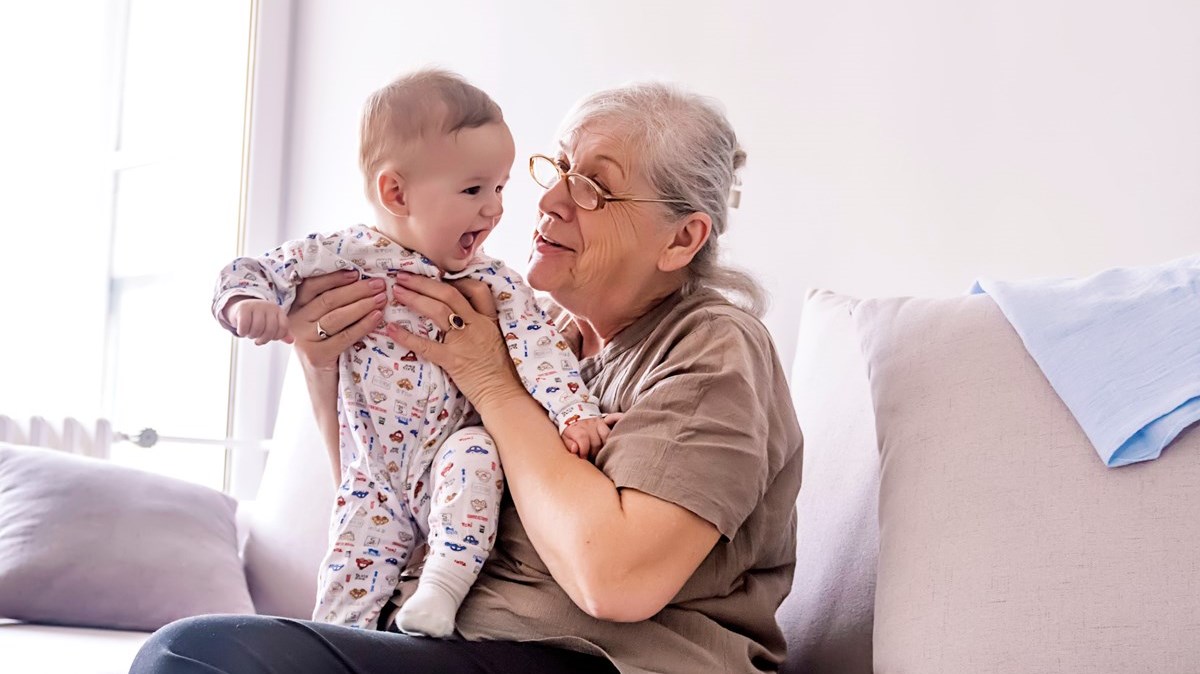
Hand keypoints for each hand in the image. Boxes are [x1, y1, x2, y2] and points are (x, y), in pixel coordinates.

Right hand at [226, 298, 291, 345]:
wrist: (240, 309)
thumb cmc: (258, 319)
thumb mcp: (271, 325)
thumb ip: (282, 333)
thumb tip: (291, 341)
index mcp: (278, 311)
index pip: (283, 327)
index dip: (277, 337)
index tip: (270, 338)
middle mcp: (268, 306)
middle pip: (270, 329)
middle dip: (264, 339)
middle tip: (258, 340)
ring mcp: (256, 306)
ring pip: (257, 328)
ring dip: (252, 336)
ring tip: (251, 334)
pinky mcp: (243, 308)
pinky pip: (244, 326)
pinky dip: (243, 332)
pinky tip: (243, 331)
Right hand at [288, 271, 387, 371]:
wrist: (321, 383)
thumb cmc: (327, 347)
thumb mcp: (324, 322)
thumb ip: (332, 303)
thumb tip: (361, 278)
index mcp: (295, 308)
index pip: (312, 286)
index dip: (335, 277)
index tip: (357, 272)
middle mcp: (295, 321)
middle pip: (328, 299)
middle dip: (357, 289)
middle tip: (379, 284)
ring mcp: (304, 339)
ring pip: (337, 316)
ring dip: (362, 304)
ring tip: (382, 298)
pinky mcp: (316, 355)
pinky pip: (345, 336)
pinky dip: (363, 325)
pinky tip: (377, 317)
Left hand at [384, 273, 523, 411]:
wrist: (504, 395)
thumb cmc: (501, 372)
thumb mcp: (498, 340)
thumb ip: (482, 326)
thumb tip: (461, 316)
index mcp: (489, 320)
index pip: (477, 289)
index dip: (455, 280)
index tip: (438, 278)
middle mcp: (477, 325)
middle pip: (449, 294)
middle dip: (424, 283)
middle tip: (404, 276)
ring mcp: (464, 342)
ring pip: (438, 311)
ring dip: (414, 298)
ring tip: (397, 292)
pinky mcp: (453, 360)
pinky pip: (426, 345)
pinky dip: (406, 336)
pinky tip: (391, 330)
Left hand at [561, 414, 622, 460]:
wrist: (574, 414)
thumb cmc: (569, 431)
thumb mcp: (564, 437)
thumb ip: (569, 444)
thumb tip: (575, 450)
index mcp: (577, 428)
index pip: (583, 439)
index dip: (584, 451)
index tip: (583, 458)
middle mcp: (588, 424)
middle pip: (595, 442)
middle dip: (594, 453)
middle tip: (592, 459)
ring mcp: (597, 423)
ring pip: (606, 436)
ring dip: (604, 448)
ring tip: (600, 454)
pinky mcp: (604, 422)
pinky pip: (611, 428)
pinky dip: (612, 437)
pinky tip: (611, 444)